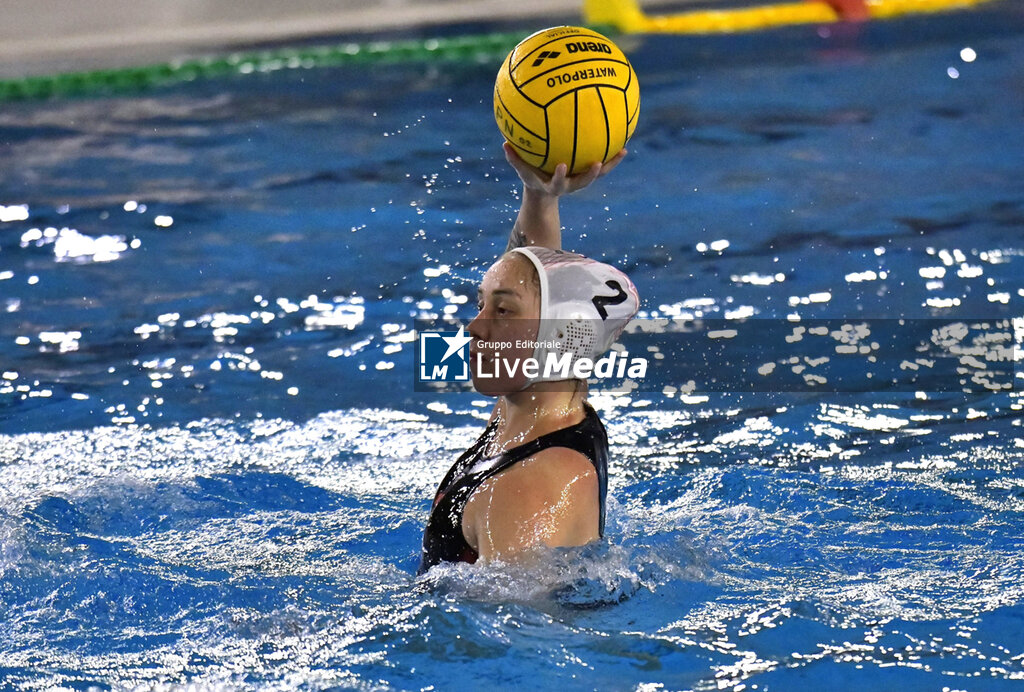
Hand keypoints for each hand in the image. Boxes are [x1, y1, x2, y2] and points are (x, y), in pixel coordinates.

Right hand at [503, 142, 626, 196]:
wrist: (545, 192)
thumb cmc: (532, 177)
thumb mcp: (522, 170)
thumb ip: (514, 159)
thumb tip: (504, 143)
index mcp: (555, 185)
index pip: (557, 182)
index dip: (560, 176)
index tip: (562, 165)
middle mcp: (571, 185)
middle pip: (583, 182)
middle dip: (590, 175)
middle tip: (598, 164)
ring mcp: (581, 180)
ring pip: (598, 175)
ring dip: (611, 164)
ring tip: (622, 150)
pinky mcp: (587, 174)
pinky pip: (603, 164)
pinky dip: (612, 156)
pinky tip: (622, 141)